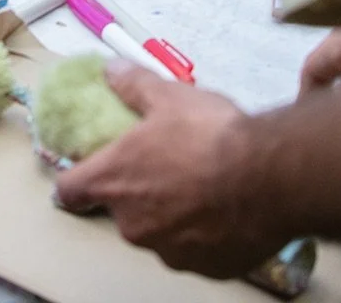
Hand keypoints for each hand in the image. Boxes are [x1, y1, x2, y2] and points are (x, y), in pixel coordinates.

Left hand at [54, 64, 285, 276]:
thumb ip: (133, 85)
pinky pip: (195, 250)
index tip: (87, 169)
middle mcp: (133, 225)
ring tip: (200, 185)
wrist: (270, 179)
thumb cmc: (209, 135)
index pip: (70, 190)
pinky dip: (203, 234)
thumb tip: (111, 71)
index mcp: (114, 182)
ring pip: (158, 232)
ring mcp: (170, 253)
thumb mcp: (168, 96)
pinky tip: (224, 210)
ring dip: (170, 214)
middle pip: (120, 210)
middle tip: (164, 165)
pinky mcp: (206, 269)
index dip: (75, 179)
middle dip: (136, 191)